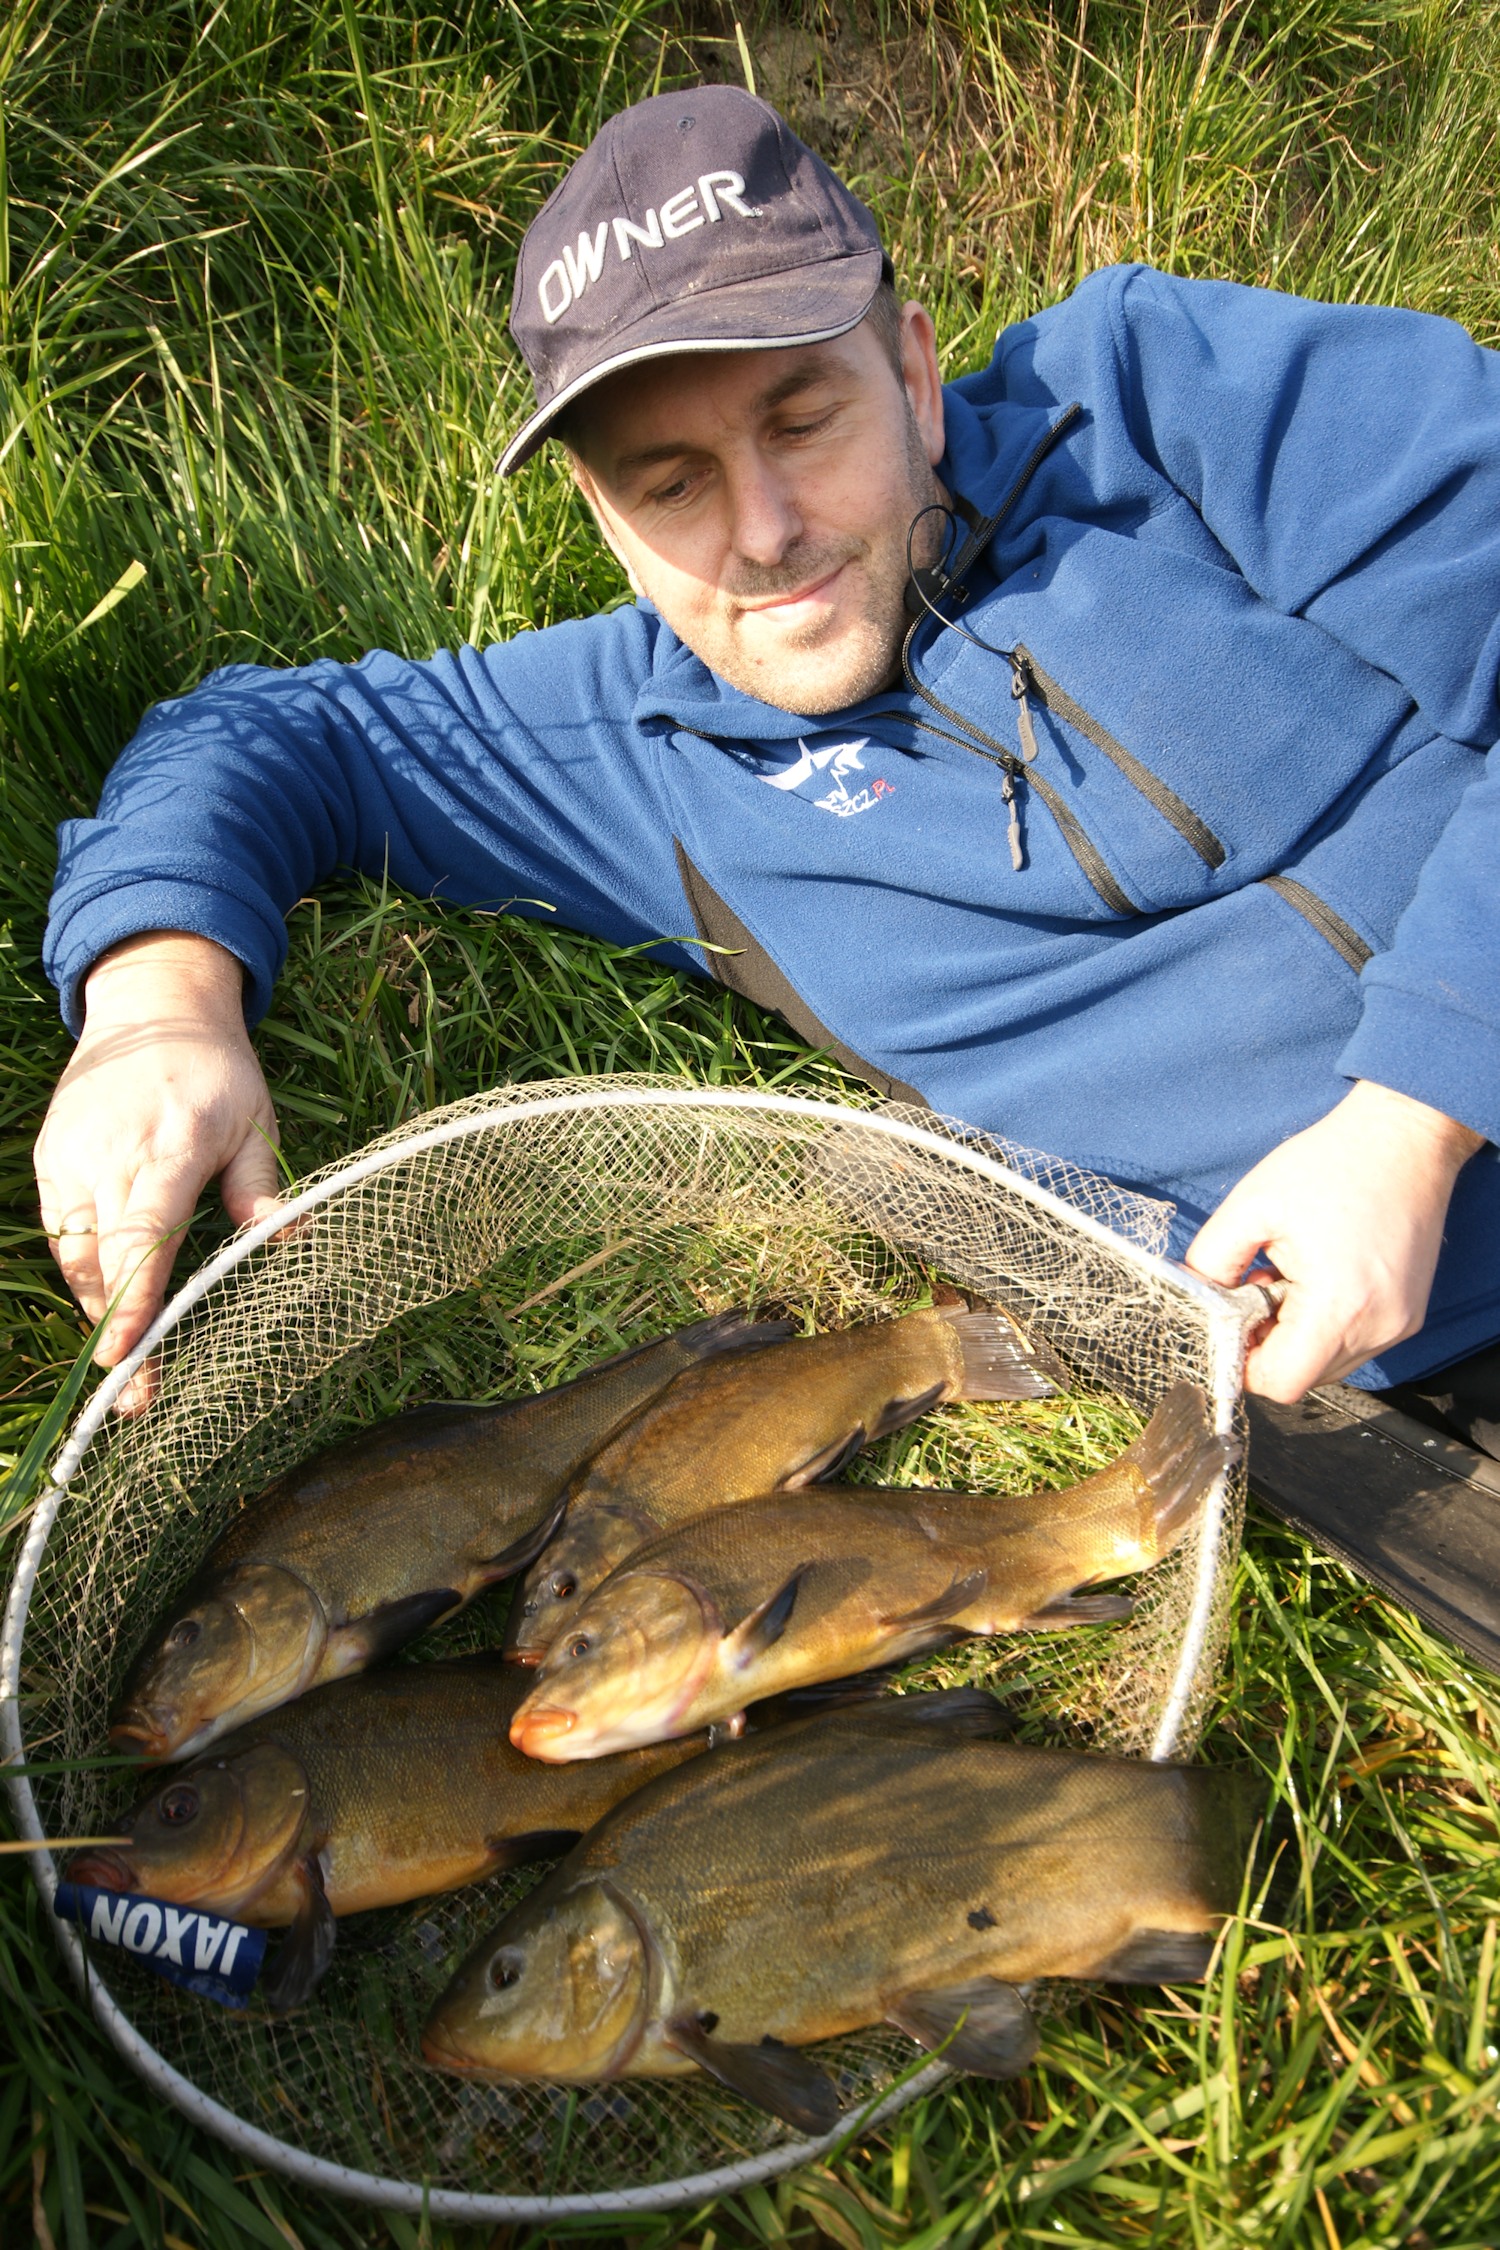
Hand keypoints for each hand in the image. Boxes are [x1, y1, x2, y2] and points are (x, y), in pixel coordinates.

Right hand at [33, 933, 282, 1410]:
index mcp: (170, 1146)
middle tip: (138, 1400)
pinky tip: (114, 1302)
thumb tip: (297, 1239)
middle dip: (118, 1335)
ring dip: (103, 1311)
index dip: (136, 1301)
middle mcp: (110, 1156)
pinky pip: (63, 1235)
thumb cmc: (217, 1072)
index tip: (129, 1358)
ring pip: (77, 1259)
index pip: (144, 1236)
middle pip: (103, 1264)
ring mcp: (71, 1160)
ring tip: (134, 1360)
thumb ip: (262, 1185)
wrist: (150, 1007)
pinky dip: (86, 1274)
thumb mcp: (256, 1121)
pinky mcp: (50, 1162)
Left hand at [1185, 1080, 1484, 1400]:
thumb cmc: (1331, 1164)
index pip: (1280, 1383)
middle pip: (1304, 1379)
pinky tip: (1319, 1278)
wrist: (1404, 1137)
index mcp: (1338, 1306)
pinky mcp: (1409, 1314)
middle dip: (1269, 1344)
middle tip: (1259, 1287)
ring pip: (1328, 1365)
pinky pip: (1353, 1344)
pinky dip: (1326, 1325)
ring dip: (1298, 1336)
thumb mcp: (1250, 1206)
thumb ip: (1211, 1261)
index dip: (1244, 1364)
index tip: (1229, 1326)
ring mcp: (1400, 1323)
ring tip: (1292, 1277)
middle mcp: (1378, 1327)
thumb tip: (1195, 1302)